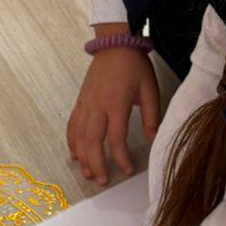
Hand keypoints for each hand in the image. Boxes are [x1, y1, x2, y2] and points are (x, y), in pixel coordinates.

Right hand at [68, 38, 160, 185]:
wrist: (115, 44)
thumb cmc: (135, 67)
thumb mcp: (150, 90)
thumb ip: (151, 116)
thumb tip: (154, 140)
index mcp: (116, 104)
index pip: (116, 138)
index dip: (121, 157)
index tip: (128, 170)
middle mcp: (97, 106)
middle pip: (92, 141)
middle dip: (96, 163)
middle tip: (101, 181)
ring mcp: (85, 104)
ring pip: (79, 135)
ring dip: (82, 156)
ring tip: (88, 173)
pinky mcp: (80, 101)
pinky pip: (72, 125)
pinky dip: (72, 141)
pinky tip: (75, 154)